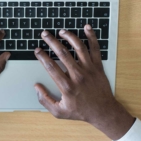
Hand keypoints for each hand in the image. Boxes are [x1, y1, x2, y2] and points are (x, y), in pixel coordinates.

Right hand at [34, 25, 134, 140]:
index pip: (51, 66)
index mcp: (67, 86)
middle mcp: (78, 75)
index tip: (37, 50)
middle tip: (45, 34)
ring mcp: (89, 69)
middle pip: (63, 53)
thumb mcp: (59, 112)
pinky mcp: (98, 66)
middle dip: (52, 41)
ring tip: (61, 31)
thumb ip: (45, 100)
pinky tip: (87, 28)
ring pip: (79, 48)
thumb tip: (36, 87)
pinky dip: (92, 37)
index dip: (42, 56)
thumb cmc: (80, 111)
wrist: (103, 112)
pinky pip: (95, 49)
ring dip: (69, 37)